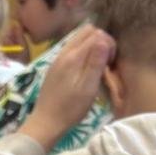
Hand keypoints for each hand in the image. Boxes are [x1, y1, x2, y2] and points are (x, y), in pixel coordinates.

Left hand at [20, 26, 114, 150]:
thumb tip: (104, 40)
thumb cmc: (69, 109)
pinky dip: (82, 52)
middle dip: (101, 41)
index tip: (110, 64)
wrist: (45, 123)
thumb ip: (95, 63)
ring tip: (95, 66)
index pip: (97, 34)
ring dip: (92, 46)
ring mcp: (58, 58)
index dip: (109, 45)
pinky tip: (84, 70)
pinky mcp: (56, 66)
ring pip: (79, 38)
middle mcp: (64, 52)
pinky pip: (72, 48)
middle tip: (104, 62)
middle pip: (87, 31)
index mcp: (73, 57)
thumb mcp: (88, 89)